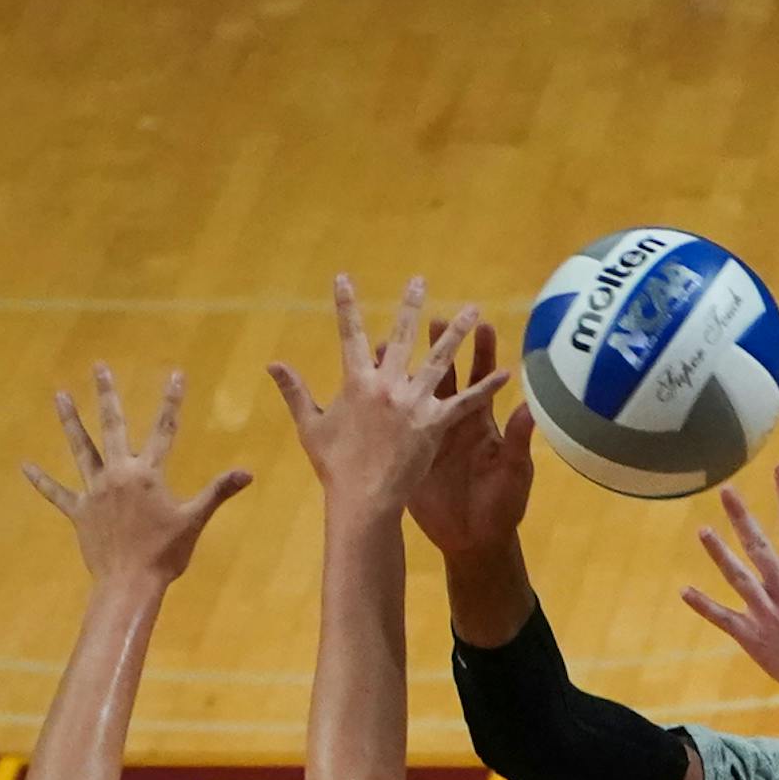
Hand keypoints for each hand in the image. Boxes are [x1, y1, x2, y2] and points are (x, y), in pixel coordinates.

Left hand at [23, 368, 250, 587]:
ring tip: (59, 395)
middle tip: (99, 367)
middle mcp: (118, 475)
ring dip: (70, 421)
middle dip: (107, 395)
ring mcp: (95, 492)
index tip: (176, 374)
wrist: (130, 584)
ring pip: (81, 449)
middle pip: (113, 427)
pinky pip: (57, 493)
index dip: (172, 401)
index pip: (164, 430)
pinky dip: (41, 481)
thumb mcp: (194, 521)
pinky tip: (25, 466)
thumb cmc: (166, 554)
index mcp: (147, 474)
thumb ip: (217, 492)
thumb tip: (247, 473)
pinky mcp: (79, 512)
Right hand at [269, 276, 509, 518]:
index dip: (346, 305)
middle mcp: (387, 385)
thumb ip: (295, 391)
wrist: (362, 501)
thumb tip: (272, 363)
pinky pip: (466, 404)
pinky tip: (506, 373)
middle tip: (419, 280)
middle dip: (411, 306)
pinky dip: (486, 389)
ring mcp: (413, 403)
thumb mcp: (311, 427)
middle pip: (403, 336)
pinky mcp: (435, 425)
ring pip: (440, 360)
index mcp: (357, 381)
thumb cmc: (335, 468)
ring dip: (458, 334)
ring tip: (473, 310)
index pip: (350, 334)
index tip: (343, 278)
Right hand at [407, 319, 537, 559]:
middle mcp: (455, 421)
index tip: (483, 326)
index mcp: (481, 422)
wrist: (475, 540)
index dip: (483, 353)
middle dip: (442, 345)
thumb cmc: (501, 507)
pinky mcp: (414, 451)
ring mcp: (431, 434)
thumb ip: (519, 441)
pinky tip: (372, 380)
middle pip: (448, 375)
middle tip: (434, 315)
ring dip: (406, 365)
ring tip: (393, 337)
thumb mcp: (515, 474)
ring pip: (417, 392)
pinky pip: (398, 422)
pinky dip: (387, 402)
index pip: (482, 379)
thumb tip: (528, 408)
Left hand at [682, 466, 778, 700]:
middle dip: (741, 516)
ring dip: (718, 553)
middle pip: (758, 546)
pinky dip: (703, 606)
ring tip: (702, 530)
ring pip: (736, 576)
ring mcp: (766, 613)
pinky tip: (685, 591)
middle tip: (726, 491)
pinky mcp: (752, 637)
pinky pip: (723, 618)